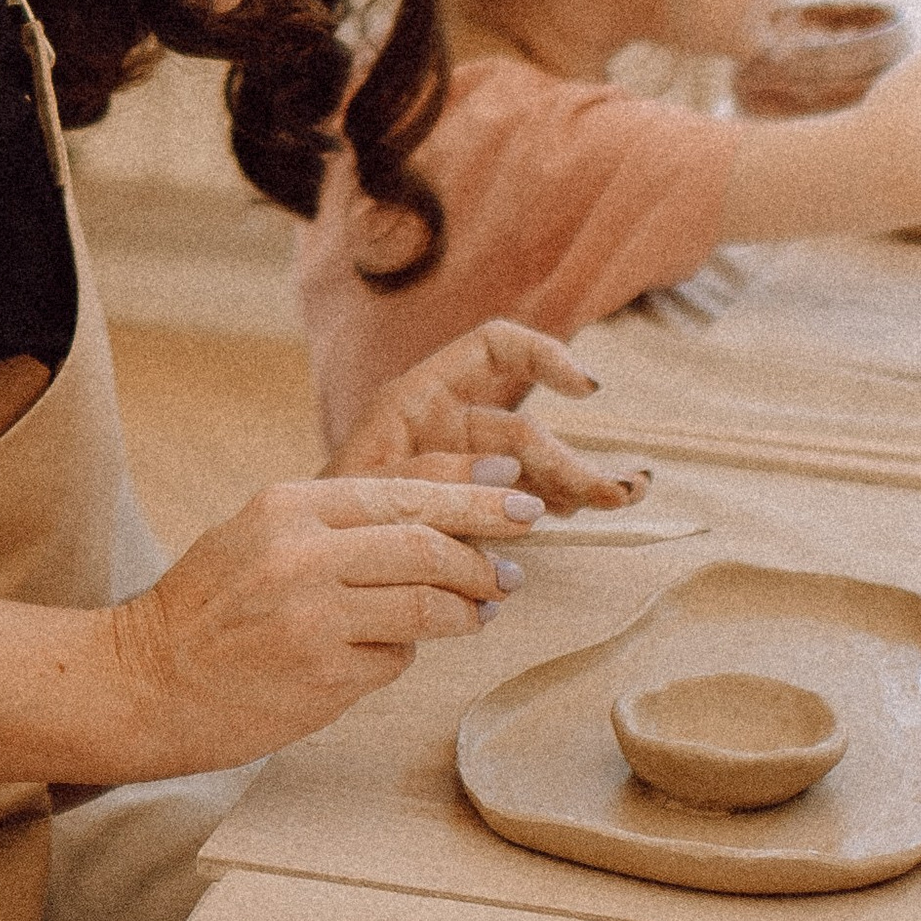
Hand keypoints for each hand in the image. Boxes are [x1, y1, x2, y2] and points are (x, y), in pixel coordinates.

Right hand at [106, 471, 541, 767]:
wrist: (143, 681)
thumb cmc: (205, 607)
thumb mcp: (259, 533)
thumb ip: (336, 523)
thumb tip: (431, 520)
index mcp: (291, 505)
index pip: (403, 491)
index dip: (471, 494)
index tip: (516, 498)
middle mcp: (305, 554)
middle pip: (427, 545)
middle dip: (485, 553)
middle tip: (518, 565)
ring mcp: (315, 618)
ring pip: (424, 605)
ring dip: (466, 609)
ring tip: (483, 609)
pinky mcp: (322, 678)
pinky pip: (394, 658)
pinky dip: (407, 652)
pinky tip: (402, 649)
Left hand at [328, 319, 649, 514]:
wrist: (305, 571)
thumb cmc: (321, 519)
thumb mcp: (365, 489)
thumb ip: (429, 479)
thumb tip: (508, 480)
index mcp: (417, 397)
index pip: (493, 349)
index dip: (542, 355)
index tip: (587, 389)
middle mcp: (446, 424)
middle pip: (523, 427)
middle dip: (570, 456)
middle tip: (615, 493)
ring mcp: (459, 466)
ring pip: (530, 466)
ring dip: (574, 480)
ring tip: (615, 500)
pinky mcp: (467, 506)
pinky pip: (518, 497)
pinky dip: (548, 503)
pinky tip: (572, 513)